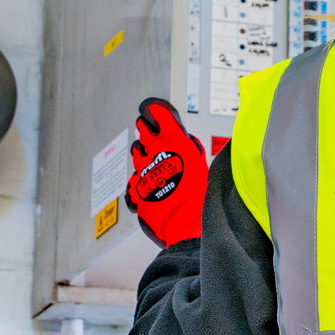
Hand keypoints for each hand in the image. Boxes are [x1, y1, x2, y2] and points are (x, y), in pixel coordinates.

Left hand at [125, 98, 206, 246]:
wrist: (186, 224)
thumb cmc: (200, 195)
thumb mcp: (200, 164)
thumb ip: (187, 149)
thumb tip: (182, 142)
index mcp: (173, 140)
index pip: (158, 114)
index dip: (156, 111)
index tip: (154, 110)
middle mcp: (153, 151)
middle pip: (143, 130)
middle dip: (146, 130)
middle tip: (149, 131)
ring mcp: (141, 169)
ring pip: (137, 153)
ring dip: (143, 154)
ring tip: (152, 160)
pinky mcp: (135, 187)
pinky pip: (134, 178)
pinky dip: (140, 179)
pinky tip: (150, 184)